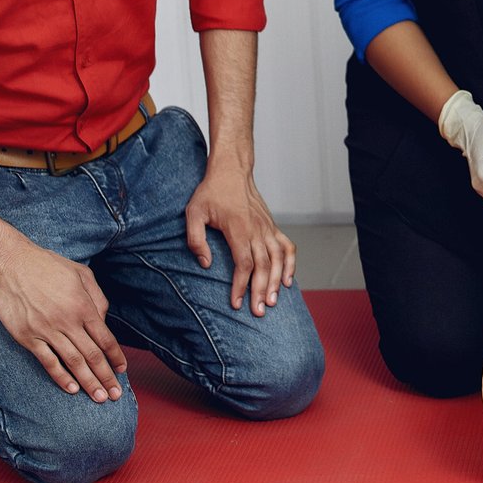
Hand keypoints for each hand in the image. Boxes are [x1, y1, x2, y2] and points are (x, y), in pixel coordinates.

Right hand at [0, 241, 126, 401]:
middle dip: (106, 377)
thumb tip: (103, 321)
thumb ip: (97, 298)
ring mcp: (47, 330)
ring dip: (88, 382)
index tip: (121, 371)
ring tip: (98, 397)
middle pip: (92, 356)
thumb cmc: (48, 266)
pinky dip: (60, 377)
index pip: (106, 339)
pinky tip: (71, 389)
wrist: (11, 263)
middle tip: (115, 395)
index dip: (115, 358)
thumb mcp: (81, 274)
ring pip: (73, 362)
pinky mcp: (27, 337)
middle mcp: (68, 321)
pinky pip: (47, 362)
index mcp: (84, 306)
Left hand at [186, 165, 297, 315]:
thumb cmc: (211, 192)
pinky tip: (288, 280)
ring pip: (278, 259)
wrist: (232, 170)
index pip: (244, 263)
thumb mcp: (193, 213)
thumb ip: (196, 239)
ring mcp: (267, 227)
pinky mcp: (272, 225)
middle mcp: (257, 229)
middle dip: (262, 290)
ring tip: (273, 302)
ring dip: (277, 282)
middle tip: (259, 312)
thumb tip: (207, 264)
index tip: (236, 303)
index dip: (241, 285)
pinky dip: (290, 264)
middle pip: (264, 265)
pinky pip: (287, 246)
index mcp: (238, 228)